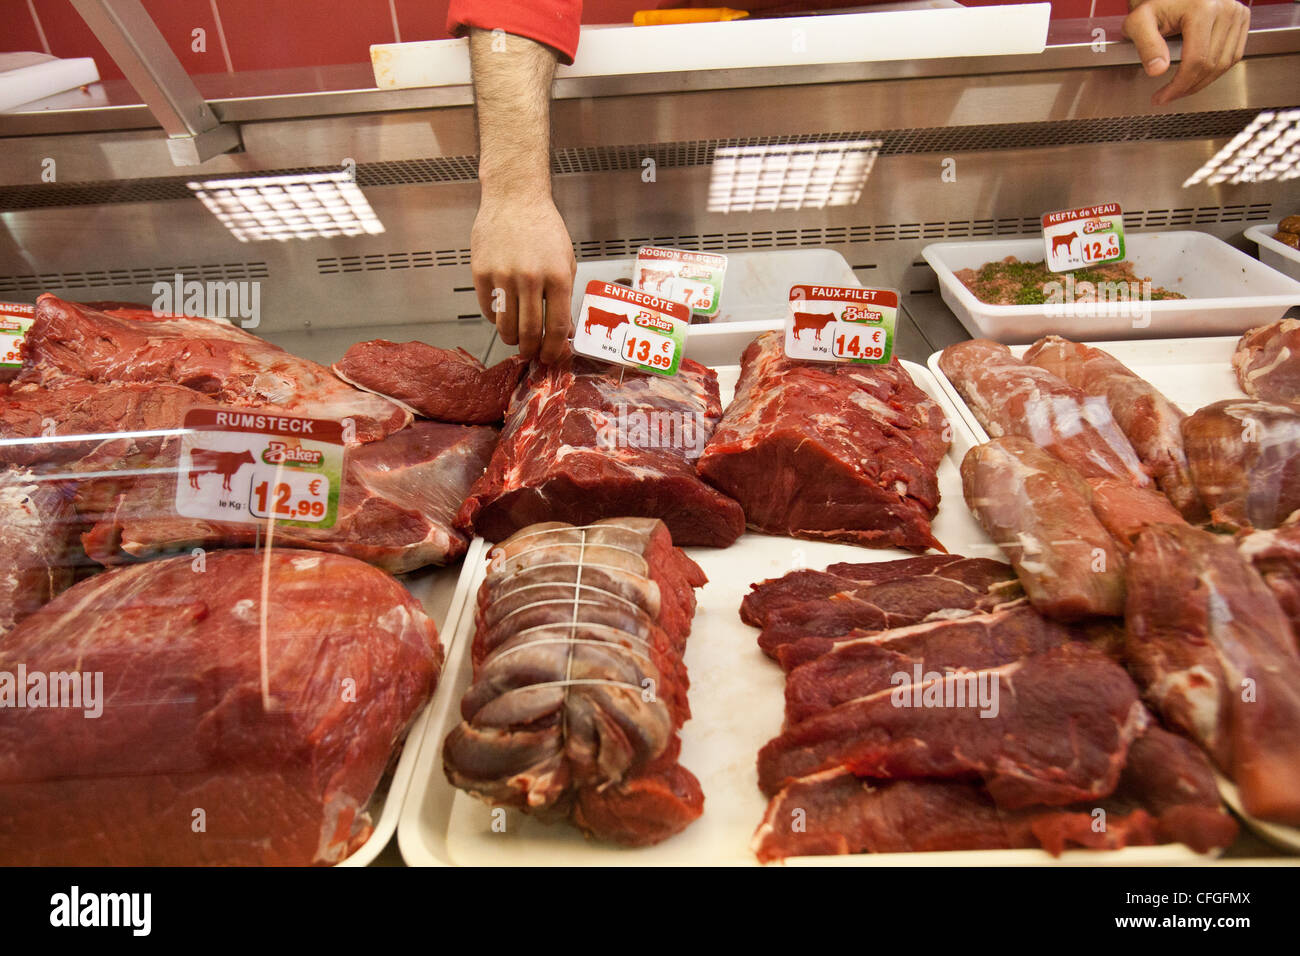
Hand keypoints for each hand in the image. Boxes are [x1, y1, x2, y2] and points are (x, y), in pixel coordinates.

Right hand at [471, 190, 575, 362]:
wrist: (514, 198)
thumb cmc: (543, 227)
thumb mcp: (565, 261)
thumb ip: (564, 298)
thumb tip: (564, 332)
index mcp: (557, 276)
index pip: (556, 327)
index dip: (553, 349)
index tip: (551, 357)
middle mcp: (530, 278)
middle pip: (529, 332)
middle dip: (531, 350)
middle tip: (532, 353)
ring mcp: (503, 276)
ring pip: (505, 327)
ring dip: (512, 339)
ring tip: (516, 337)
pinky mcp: (481, 272)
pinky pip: (488, 310)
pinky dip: (496, 318)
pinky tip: (504, 312)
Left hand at [1123, 0, 1249, 106]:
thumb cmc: (1154, 4)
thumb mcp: (1139, 22)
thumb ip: (1146, 46)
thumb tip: (1158, 70)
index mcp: (1202, 8)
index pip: (1196, 60)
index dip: (1179, 86)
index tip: (1162, 98)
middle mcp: (1225, 8)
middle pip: (1212, 64)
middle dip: (1189, 87)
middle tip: (1168, 96)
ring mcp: (1237, 12)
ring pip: (1225, 63)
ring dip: (1203, 82)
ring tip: (1181, 88)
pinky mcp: (1241, 17)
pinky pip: (1233, 55)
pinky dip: (1216, 70)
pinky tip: (1197, 75)